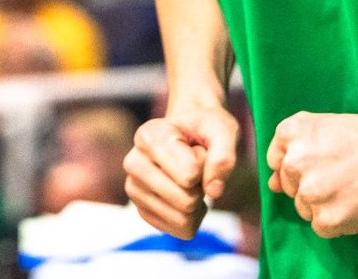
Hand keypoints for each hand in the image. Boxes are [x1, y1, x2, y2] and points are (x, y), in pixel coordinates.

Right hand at [124, 105, 238, 238]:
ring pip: (183, 218)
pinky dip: (194, 215)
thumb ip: (223, 155)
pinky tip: (186, 192)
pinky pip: (181, 229)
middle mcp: (134, 163)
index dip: (204, 163)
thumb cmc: (205, 128)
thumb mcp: (222, 130)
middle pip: (185, 200)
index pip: (190, 174)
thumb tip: (214, 191)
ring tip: (190, 177)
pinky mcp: (143, 211)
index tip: (197, 147)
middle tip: (196, 164)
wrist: (191, 132)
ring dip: (198, 201)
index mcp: (149, 136)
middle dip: (201, 186)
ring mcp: (135, 189)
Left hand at [266, 112, 357, 237]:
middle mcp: (295, 161)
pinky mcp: (325, 219)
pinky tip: (353, 201)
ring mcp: (309, 192)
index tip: (317, 162)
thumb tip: (271, 185)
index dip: (297, 163)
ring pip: (304, 207)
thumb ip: (293, 152)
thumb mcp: (325, 128)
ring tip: (349, 186)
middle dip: (308, 183)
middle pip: (289, 185)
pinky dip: (336, 219)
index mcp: (292, 132)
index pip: (276, 159)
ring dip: (322, 202)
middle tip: (338, 173)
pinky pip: (320, 225)